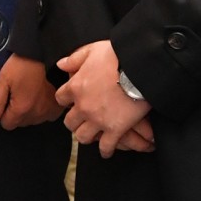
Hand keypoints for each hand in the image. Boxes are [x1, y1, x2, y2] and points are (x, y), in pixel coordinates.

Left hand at [0, 53, 63, 128]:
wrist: (39, 54)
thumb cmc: (19, 66)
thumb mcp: (3, 80)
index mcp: (21, 109)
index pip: (7, 124)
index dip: (3, 114)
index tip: (5, 101)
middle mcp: (36, 114)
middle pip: (20, 124)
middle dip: (15, 114)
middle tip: (15, 95)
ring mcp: (47, 111)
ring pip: (32, 121)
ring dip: (28, 113)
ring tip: (27, 95)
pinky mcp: (55, 106)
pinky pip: (47, 117)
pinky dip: (41, 111)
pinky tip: (38, 101)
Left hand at [54, 40, 152, 157]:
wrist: (140, 68)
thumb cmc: (117, 56)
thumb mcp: (92, 51)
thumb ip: (74, 59)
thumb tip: (61, 65)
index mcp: (76, 87)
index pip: (60, 98)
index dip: (66, 100)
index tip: (72, 101)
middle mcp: (83, 106)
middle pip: (69, 122)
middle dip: (74, 121)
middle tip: (81, 120)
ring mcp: (98, 120)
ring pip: (82, 137)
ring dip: (86, 136)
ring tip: (92, 134)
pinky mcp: (115, 130)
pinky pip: (105, 146)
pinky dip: (105, 150)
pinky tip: (107, 150)